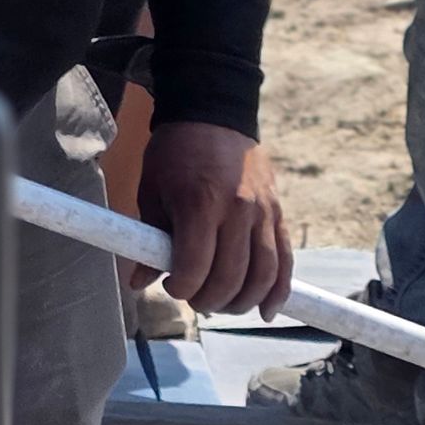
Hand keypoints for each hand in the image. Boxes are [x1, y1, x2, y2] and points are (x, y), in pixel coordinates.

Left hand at [136, 122, 291, 317]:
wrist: (213, 114)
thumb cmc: (175, 154)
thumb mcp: (151, 191)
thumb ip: (148, 240)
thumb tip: (139, 282)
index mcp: (200, 203)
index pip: (195, 268)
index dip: (181, 288)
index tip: (171, 287)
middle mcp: (237, 210)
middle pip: (230, 278)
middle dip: (208, 300)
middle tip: (194, 298)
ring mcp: (262, 212)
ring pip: (262, 276)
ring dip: (241, 302)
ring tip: (223, 304)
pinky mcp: (277, 213)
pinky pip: (285, 260)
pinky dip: (278, 291)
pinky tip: (267, 310)